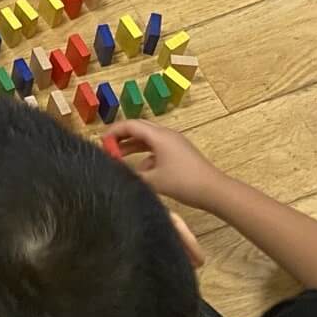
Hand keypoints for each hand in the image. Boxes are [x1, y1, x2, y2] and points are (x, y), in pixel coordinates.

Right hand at [108, 119, 225, 209]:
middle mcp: (166, 135)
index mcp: (159, 136)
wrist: (215, 191)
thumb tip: (116, 172)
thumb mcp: (154, 181)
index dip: (113, 132)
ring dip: (132, 147)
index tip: (101, 143)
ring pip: (147, 140)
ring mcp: (174, 144)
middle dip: (121, 137)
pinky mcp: (179, 154)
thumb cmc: (184, 182)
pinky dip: (145, 156)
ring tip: (118, 159)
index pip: (130, 125)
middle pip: (138, 128)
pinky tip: (140, 171)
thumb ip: (132, 175)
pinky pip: (157, 149)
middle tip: (107, 147)